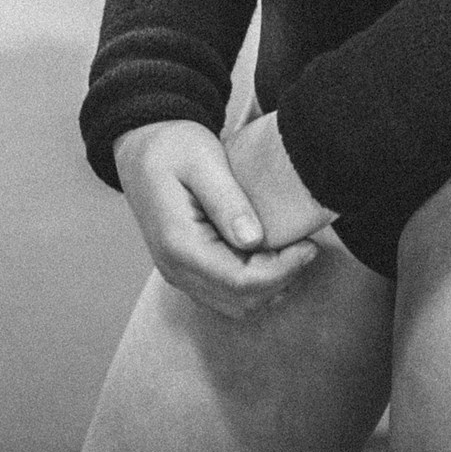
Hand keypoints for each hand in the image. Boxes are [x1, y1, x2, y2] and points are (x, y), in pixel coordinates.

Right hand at [112, 121, 321, 319]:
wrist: (141, 146)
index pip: (240, 281)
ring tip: (291, 251)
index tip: (309, 245)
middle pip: (241, 300)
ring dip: (269, 286)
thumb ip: (228, 201)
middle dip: (281, 279)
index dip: (283, 270)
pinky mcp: (186, 271)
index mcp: (179, 243)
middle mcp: (176, 269)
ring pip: (236, 305)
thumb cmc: (172, 145)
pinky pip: (226, 295)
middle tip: (306, 246)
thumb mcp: (203, 160)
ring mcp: (179, 274)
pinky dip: (254, 285)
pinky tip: (270, 255)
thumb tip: (254, 240)